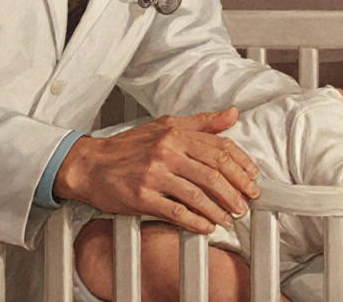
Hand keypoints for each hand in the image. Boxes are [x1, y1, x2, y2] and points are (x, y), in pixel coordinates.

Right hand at [55, 108, 259, 233]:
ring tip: (231, 218)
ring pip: (198, 194)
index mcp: (176, 134)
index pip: (220, 149)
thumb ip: (201, 123)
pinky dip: (196, 222)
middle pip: (214, 172)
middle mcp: (167, 152)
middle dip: (236, 190)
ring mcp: (154, 175)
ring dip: (220, 209)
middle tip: (247, 202)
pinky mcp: (142, 198)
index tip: (253, 178)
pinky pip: (177, 212)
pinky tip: (207, 227)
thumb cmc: (129, 146)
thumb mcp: (165, 126)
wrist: (89, 165)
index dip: (242, 165)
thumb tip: (233, 114)